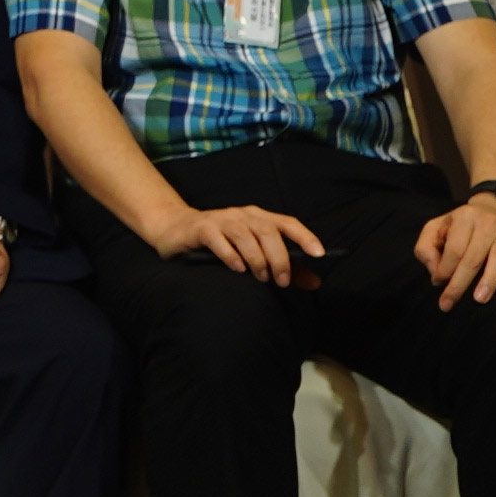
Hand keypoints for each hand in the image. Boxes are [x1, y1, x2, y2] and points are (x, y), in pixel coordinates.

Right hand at [155, 198, 320, 285]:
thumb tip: (315, 282)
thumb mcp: (255, 255)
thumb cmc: (220, 244)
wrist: (176, 231)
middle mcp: (241, 215)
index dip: (304, 236)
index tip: (319, 254)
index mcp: (258, 218)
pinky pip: (220, 241)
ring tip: (259, 277)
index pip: (286, 223)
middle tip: (280, 281)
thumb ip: (286, 268)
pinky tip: (237, 269)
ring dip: (257, 259)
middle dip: (279, 257)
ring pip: (245, 235)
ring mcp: (220, 220)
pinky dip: (232, 256)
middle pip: (268, 230)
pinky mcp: (201, 229)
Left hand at [418, 190, 495, 308]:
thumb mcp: (437, 227)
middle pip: (473, 258)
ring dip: (490, 280)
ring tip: (480, 299)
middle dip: (459, 283)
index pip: (453, 250)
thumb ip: (426, 246)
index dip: (444, 270)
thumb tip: (434, 271)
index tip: (438, 284)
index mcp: (463, 218)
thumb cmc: (462, 224)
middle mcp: (486, 222)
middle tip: (449, 303)